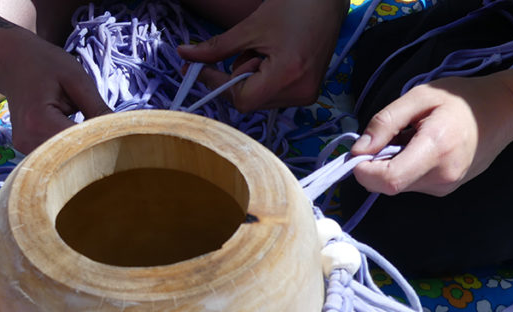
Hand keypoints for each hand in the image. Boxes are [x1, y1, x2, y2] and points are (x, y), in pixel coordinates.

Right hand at [3, 33, 110, 152]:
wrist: (11, 61)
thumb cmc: (45, 64)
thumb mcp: (76, 78)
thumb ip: (97, 107)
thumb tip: (122, 129)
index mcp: (38, 121)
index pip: (78, 142)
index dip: (101, 140)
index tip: (121, 134)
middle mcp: (28, 141)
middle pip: (70, 155)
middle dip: (94, 148)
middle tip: (114, 137)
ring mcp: (24, 148)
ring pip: (63, 159)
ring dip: (82, 150)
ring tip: (96, 136)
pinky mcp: (27, 150)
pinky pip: (55, 156)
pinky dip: (70, 149)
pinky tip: (80, 138)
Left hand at [176, 0, 347, 111]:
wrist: (328, 0)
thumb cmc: (295, 6)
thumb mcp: (250, 27)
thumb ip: (216, 48)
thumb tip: (184, 55)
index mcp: (287, 76)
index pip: (242, 99)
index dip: (218, 84)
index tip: (200, 70)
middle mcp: (300, 92)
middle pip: (250, 101)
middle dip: (237, 77)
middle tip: (244, 49)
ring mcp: (306, 95)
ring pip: (260, 98)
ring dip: (251, 77)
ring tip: (264, 49)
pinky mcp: (309, 91)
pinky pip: (274, 93)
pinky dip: (264, 77)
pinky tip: (274, 56)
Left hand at [351, 75, 512, 195]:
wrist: (503, 112)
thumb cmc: (461, 99)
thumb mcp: (418, 97)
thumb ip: (385, 122)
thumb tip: (358, 150)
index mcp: (435, 149)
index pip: (388, 180)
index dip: (364, 171)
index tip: (359, 153)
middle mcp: (442, 175)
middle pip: (389, 185)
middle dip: (376, 166)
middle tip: (388, 138)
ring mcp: (445, 186)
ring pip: (398, 185)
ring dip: (391, 165)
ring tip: (410, 139)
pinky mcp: (445, 189)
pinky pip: (411, 183)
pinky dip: (405, 168)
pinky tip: (419, 149)